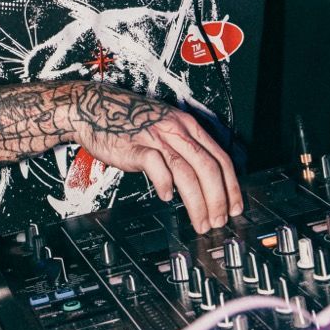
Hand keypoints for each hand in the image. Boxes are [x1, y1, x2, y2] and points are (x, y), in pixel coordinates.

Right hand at [67, 82, 241, 231]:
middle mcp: (176, 130)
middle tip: (218, 220)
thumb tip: (205, 180)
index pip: (220, 157)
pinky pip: (155, 166)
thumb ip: (185, 150)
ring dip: (197, 202)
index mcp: (188, 126)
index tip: (235, 206)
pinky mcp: (135, 146)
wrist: (95, 108)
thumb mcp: (166, 128)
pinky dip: (165, 184)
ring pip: (186, 172)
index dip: (231, 186)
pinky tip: (166, 197)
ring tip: (199, 221)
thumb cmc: (130, 121)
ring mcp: (156, 137)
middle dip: (218, 199)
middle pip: (207, 167)